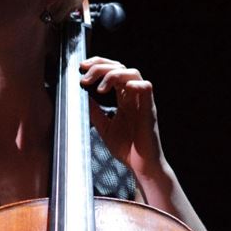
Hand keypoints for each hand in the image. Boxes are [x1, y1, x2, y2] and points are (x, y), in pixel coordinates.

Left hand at [80, 56, 165, 175]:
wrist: (141, 167)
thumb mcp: (104, 127)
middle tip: (85, 73)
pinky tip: (122, 89)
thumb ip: (95, 111)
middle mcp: (133, 96)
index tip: (81, 67)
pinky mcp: (149, 110)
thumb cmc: (127, 149)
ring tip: (100, 88)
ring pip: (133, 73)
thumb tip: (81, 97)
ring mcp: (142, 102)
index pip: (112, 70)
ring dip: (113, 74)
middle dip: (101, 65)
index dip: (98, 64)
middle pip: (120, 67)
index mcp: (124, 98)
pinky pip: (147, 88)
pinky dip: (134, 84)